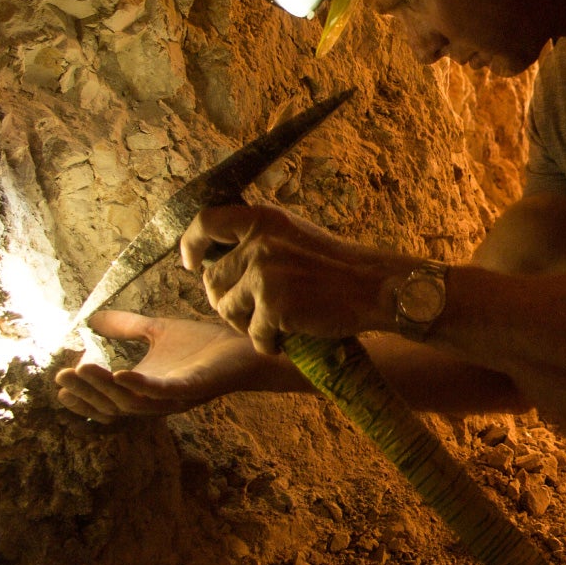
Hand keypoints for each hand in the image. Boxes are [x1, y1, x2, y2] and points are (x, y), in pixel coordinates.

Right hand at [52, 310, 306, 420]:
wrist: (246, 345)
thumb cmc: (205, 343)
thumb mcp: (157, 331)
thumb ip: (126, 327)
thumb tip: (92, 318)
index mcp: (145, 389)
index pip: (106, 401)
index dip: (82, 395)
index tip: (60, 382)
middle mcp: (156, 400)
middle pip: (113, 405)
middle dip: (86, 392)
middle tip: (63, 377)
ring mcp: (175, 397)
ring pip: (131, 402)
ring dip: (104, 387)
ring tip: (82, 369)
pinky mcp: (193, 389)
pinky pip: (162, 394)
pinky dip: (141, 386)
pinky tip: (122, 373)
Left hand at [180, 204, 407, 352]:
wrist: (375, 287)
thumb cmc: (337, 267)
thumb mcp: (293, 236)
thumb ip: (259, 241)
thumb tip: (218, 262)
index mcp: (263, 220)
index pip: (207, 223)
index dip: (191, 244)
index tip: (190, 263)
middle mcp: (258, 243)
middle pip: (212, 280)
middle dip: (226, 302)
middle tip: (250, 313)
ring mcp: (264, 274)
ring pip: (227, 310)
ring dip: (245, 324)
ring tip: (273, 326)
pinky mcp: (273, 306)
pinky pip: (253, 336)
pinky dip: (268, 344)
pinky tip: (288, 339)